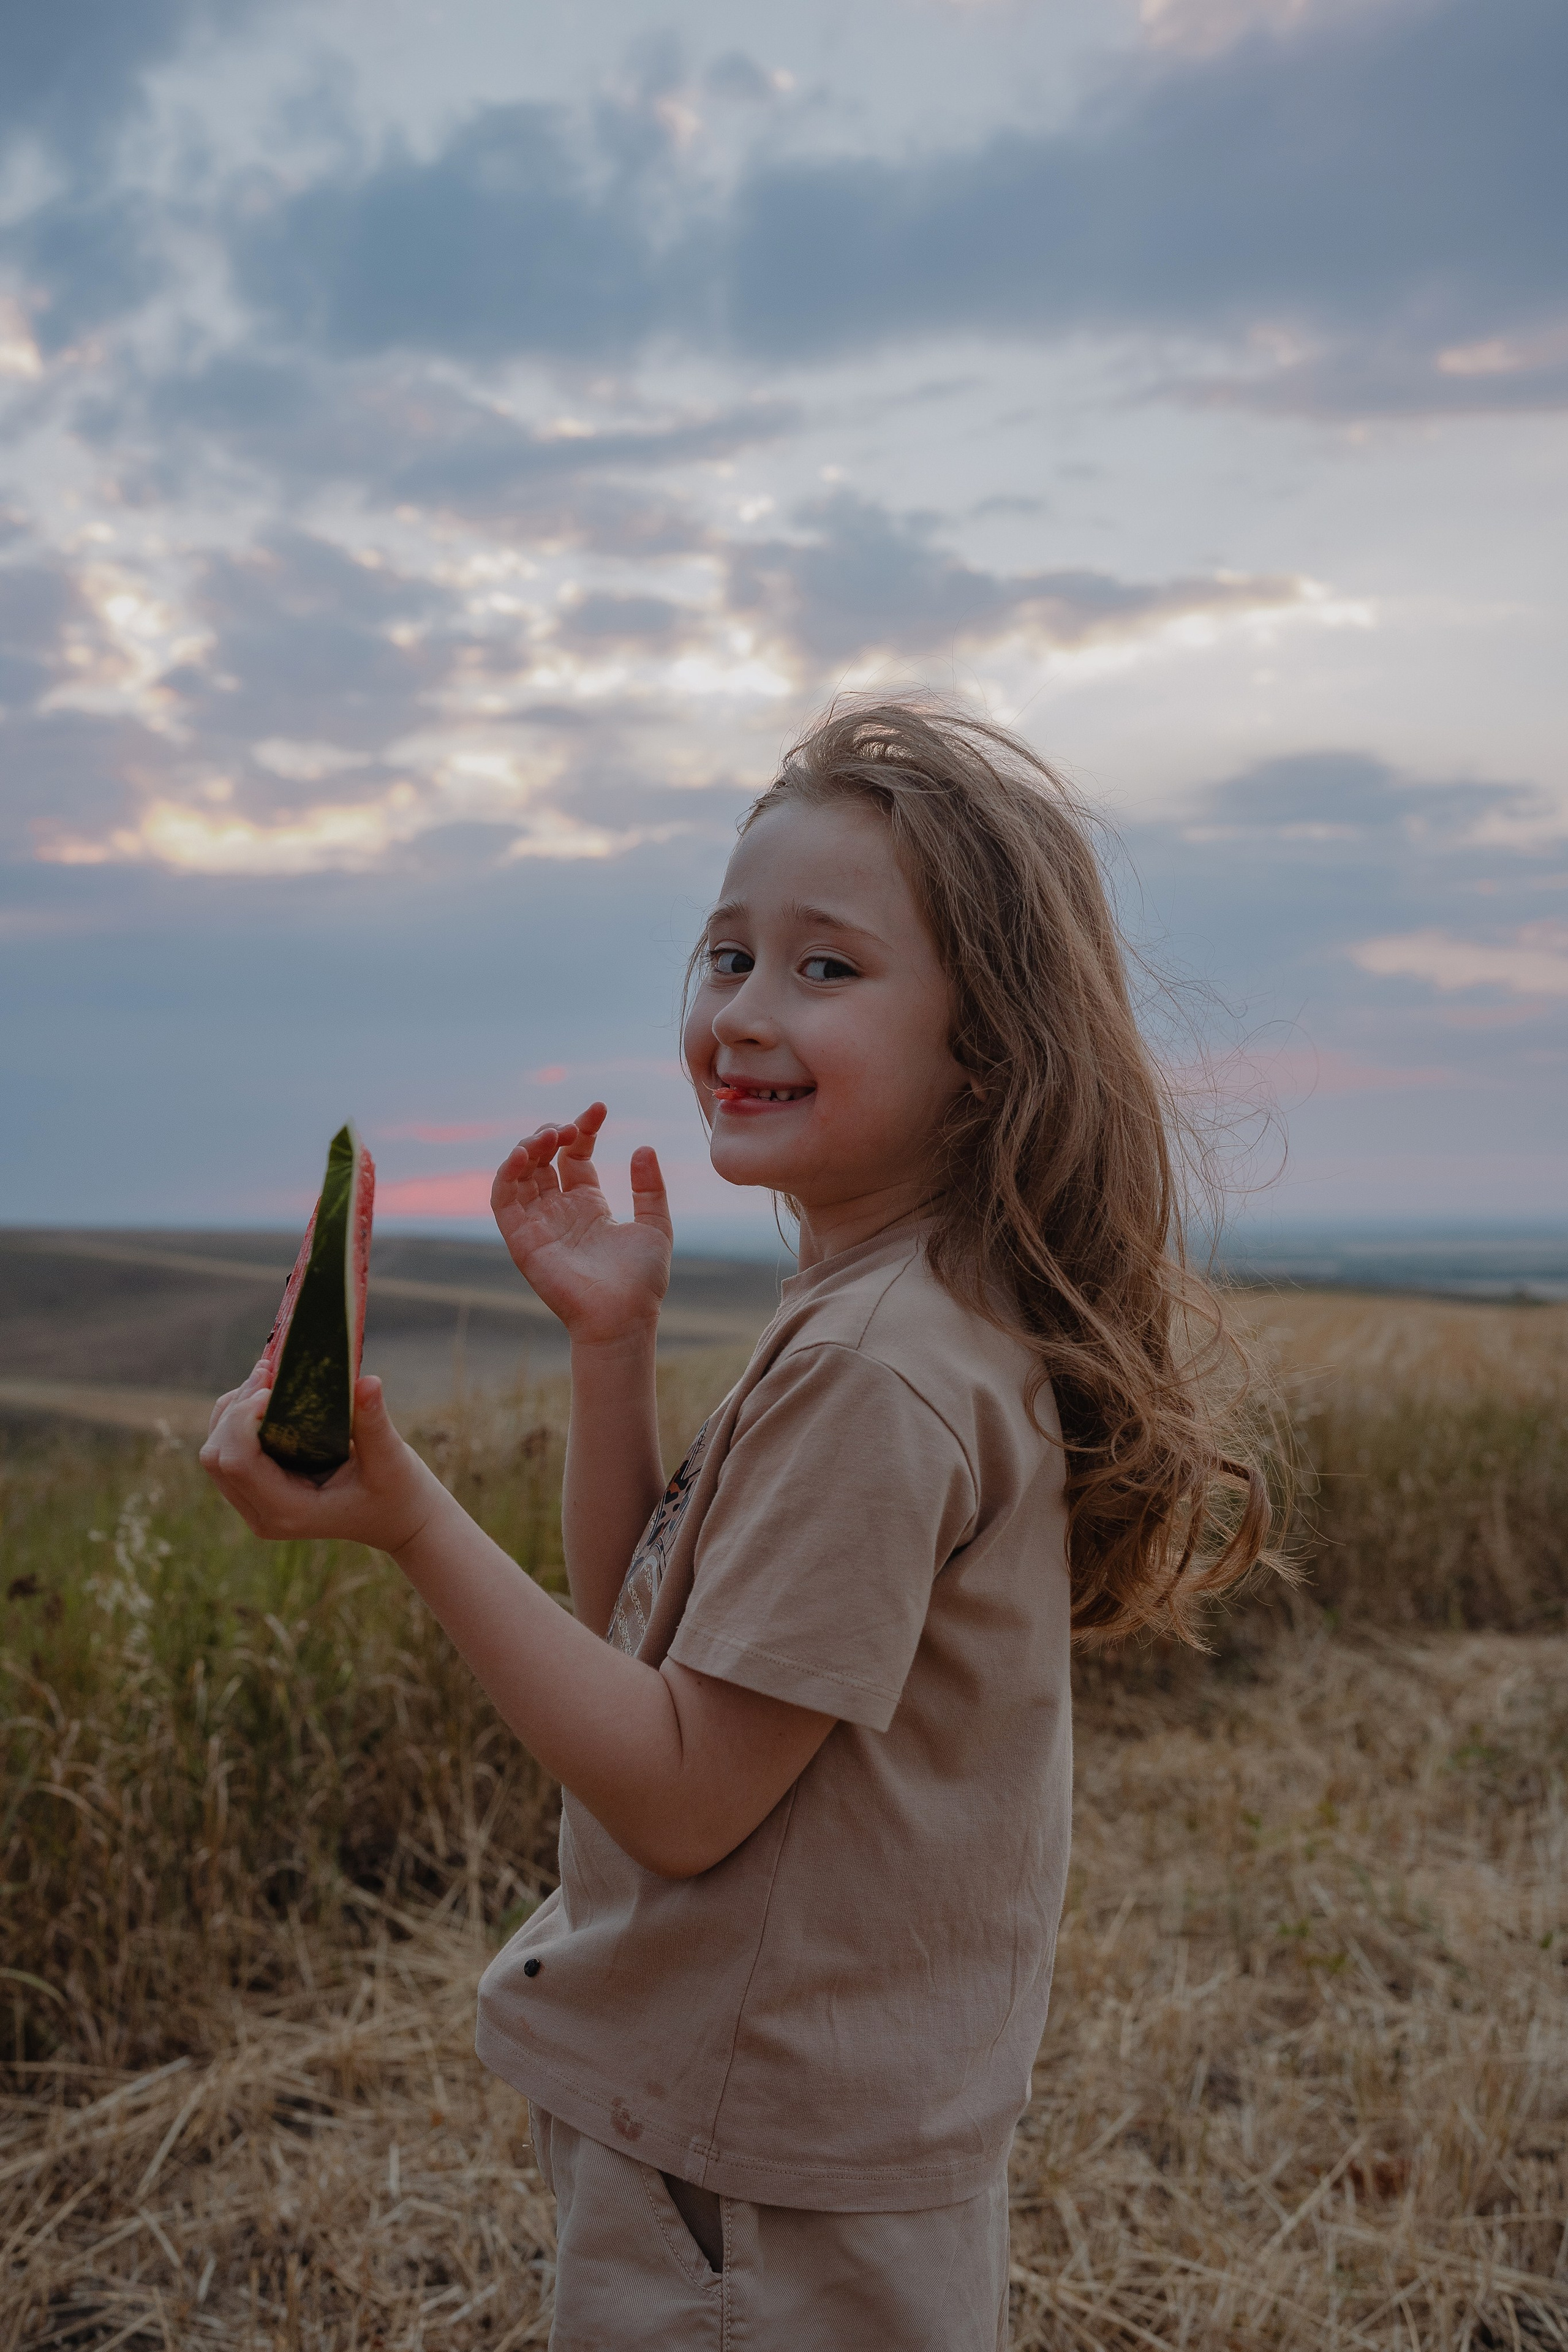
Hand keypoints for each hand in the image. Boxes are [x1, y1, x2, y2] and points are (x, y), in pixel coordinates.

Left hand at [200, 1369, 443, 1555]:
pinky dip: (238, 1421)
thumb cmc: (397, 1493)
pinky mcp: (258, 1492)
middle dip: (234, 1410)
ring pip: (215, 1453)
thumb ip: (373, 1422)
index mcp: (289, 1512)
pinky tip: (266, 1398)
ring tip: (267, 1379)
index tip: (274, 1387)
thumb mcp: (391, 1458)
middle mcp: (263, 1514)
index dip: (243, 1419)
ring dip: (232, 1412)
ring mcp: (256, 1506)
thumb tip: (368, 1381)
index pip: (237, 1463)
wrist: (397, 1520)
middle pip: (216, 1456)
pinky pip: (228, 1453)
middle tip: (269, 1372)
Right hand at [491, 1101, 671, 1346]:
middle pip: (544, 1160)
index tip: (600, 1108)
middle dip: (553, 1134)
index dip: (584, 1129)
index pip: (576, 1155)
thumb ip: (649, 1187)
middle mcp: (560, 1211)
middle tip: (570, 1126)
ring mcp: (539, 1223)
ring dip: (529, 1147)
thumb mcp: (656, 1224)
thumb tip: (643, 1147)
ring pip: (520, 1174)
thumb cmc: (642, 1280)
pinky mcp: (522, 1239)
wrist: (624, 1317)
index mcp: (589, 1204)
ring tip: (549, 1135)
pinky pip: (503, 1200)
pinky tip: (526, 1154)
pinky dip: (507, 1173)